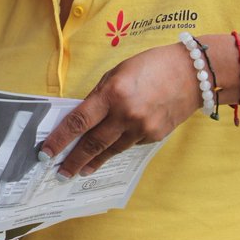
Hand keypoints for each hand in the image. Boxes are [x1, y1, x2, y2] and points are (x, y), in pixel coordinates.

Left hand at [39, 43, 200, 178]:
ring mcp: (143, 128)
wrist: (194, 74)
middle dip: (74, 160)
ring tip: (80, 170)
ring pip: (111, 150)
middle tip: (60, 173)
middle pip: (93, 143)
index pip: (78, 122)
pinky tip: (108, 152)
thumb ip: (99, 96)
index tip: (46, 153)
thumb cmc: (151, 66)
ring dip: (94, 161)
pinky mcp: (155, 136)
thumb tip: (83, 118)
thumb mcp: (116, 73)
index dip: (59, 140)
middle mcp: (126, 115)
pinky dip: (117, 148)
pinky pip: (130, 145)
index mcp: (112, 94)